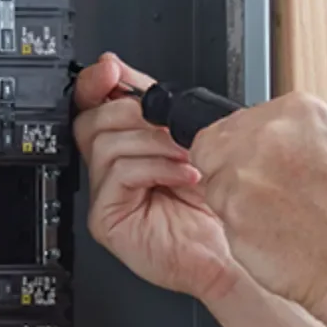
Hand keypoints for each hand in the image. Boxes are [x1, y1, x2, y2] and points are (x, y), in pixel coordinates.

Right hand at [72, 52, 239, 304]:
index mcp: (128, 148)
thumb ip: (164, 113)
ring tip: (189, 156)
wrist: (234, 256)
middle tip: (173, 125)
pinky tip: (185, 175)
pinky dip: (157, 167)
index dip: (98, 83)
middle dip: (135, 113)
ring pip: (106, 144)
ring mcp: (107, 196)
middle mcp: (112, 172)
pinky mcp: (107, 220)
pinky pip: (119, 175)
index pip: (94, 107)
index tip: (113, 70)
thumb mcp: (194, 146)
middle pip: (91, 121)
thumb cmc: (218, 211)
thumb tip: (133, 73)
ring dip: (155, 142)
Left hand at [188, 91, 326, 314]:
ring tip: (277, 222)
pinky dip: (238, 229)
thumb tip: (272, 151)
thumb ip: (299, 145)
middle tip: (266, 199)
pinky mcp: (232, 209)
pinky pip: (220, 215)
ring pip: (213, 181)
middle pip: (216, 144)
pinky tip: (273, 238)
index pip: (241, 120)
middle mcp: (269, 131)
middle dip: (232, 171)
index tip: (265, 169)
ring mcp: (246, 169)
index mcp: (300, 110)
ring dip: (234, 201)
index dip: (247, 151)